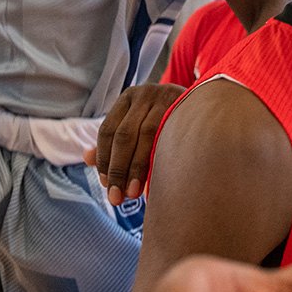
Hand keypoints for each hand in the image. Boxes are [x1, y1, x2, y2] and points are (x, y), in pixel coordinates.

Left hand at [87, 82, 184, 204]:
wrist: (204, 104)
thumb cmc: (164, 120)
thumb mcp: (137, 125)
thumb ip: (113, 142)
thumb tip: (87, 157)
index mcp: (128, 98)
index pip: (107, 130)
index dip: (104, 159)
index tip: (106, 184)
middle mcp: (144, 94)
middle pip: (124, 135)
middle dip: (118, 169)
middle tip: (116, 197)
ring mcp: (165, 97)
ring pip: (146, 136)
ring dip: (137, 168)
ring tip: (133, 193)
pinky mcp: (184, 105)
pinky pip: (168, 134)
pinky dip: (158, 157)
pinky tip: (155, 177)